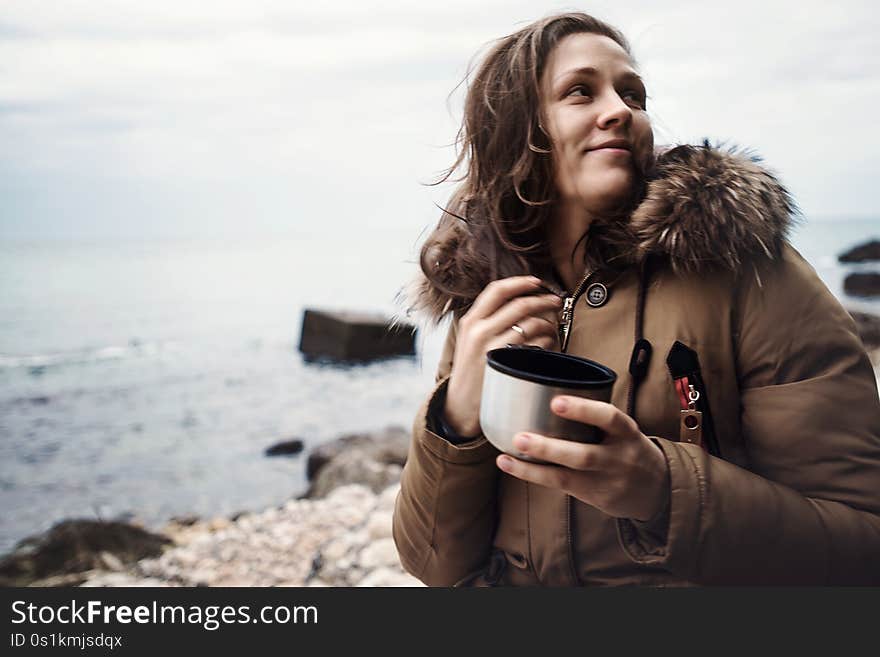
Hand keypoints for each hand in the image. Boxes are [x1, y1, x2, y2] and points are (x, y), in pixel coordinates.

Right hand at [444, 275, 561, 435]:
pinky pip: (534, 344)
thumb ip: (487, 322)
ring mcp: (491, 347)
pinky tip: (548, 345)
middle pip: (519, 304)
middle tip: (556, 302)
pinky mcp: (504, 363)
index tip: (537, 282)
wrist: (461, 407)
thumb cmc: (471, 374)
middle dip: (543, 300)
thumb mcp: (470, 342)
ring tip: (552, 329)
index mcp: (470, 321)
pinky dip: (546, 342)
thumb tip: (517, 303)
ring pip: (530, 323)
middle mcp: (478, 330)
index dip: (520, 282)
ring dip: (548, 323)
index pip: (497, 290)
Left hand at [495, 395, 669, 521]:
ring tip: (506, 456)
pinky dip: (534, 475)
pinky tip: (510, 465)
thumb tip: (549, 388)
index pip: (609, 417)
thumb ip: (596, 416)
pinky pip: (560, 486)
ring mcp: (605, 480)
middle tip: (520, 437)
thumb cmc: (628, 447)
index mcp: (626, 432)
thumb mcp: (623, 429)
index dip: (583, 409)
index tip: (555, 402)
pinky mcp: (593, 496)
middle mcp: (617, 457)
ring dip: (534, 467)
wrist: (658, 489)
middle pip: (584, 455)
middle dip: (549, 448)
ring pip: (567, 476)